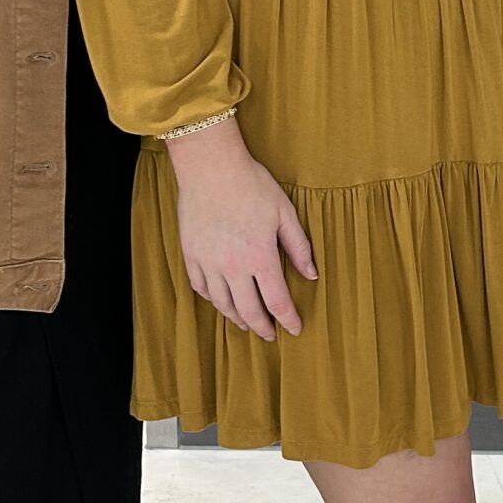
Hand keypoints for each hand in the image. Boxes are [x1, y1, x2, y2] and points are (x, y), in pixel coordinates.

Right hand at [167, 122, 315, 341]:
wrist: (210, 166)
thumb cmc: (251, 184)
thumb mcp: (284, 213)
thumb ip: (298, 246)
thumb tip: (311, 274)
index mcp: (260, 257)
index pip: (278, 302)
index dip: (289, 320)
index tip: (295, 328)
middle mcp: (233, 267)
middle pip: (249, 311)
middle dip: (262, 328)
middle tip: (271, 335)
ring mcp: (208, 262)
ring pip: (222, 304)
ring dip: (237, 318)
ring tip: (247, 323)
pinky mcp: (190, 254)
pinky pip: (200, 288)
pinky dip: (213, 300)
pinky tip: (221, 301)